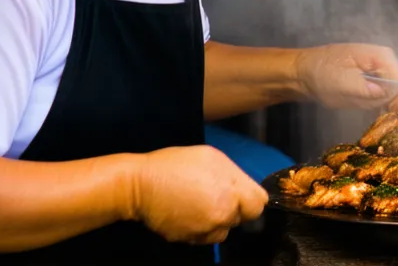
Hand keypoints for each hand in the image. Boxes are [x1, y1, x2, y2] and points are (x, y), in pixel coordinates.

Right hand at [130, 145, 267, 244]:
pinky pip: (205, 237)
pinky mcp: (190, 240)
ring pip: (223, 230)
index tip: (240, 193)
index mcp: (232, 191)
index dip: (250, 198)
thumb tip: (245, 188)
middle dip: (232, 207)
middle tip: (212, 193)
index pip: (258, 205)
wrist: (139, 185)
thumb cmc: (174, 165)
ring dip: (217, 220)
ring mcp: (206, 230)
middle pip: (241, 217)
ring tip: (198, 203)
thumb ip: (234, 175)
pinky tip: (188, 213)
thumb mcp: (211, 156)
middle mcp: (223, 214)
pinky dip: (201, 228)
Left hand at [295, 43, 397, 109]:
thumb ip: (365, 88)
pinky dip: (370, 105)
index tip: (391, 114)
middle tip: (363, 105)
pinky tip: (356, 101)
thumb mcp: (340, 81)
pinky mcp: (375, 83)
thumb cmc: (320, 72)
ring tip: (354, 100)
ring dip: (374, 105)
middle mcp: (387, 64)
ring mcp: (381, 73)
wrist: (304, 72)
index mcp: (382, 57)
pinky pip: (381, 100)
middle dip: (384, 104)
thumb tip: (386, 95)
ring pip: (390, 99)